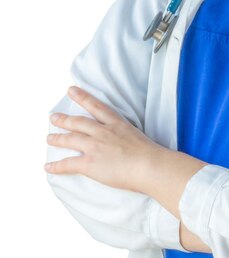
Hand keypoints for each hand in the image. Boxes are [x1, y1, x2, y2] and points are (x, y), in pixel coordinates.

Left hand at [45, 86, 168, 192]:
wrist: (149, 165)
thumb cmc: (150, 154)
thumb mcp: (139, 135)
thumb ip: (127, 135)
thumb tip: (125, 142)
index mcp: (117, 124)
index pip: (96, 107)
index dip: (82, 97)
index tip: (72, 90)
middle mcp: (103, 132)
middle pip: (79, 122)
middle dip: (64, 119)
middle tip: (54, 117)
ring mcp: (95, 147)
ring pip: (71, 139)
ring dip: (58, 138)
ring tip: (49, 138)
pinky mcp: (90, 163)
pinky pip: (68, 164)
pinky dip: (56, 166)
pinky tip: (48, 167)